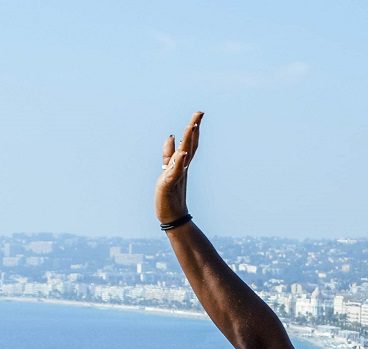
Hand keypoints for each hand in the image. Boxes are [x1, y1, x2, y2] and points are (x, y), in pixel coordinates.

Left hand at [156, 110, 202, 224]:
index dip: (194, 128)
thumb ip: (168, 154)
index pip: (190, 143)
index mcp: (182, 163)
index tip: (199, 113)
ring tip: (192, 126)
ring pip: (184, 154)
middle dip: (193, 128)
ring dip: (188, 141)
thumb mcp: (167, 170)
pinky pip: (176, 171)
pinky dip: (180, 162)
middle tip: (199, 113)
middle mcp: (182, 167)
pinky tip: (183, 153)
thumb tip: (170, 136)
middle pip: (190, 145)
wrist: (172, 216)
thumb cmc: (170, 194)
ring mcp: (177, 175)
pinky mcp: (170, 184)